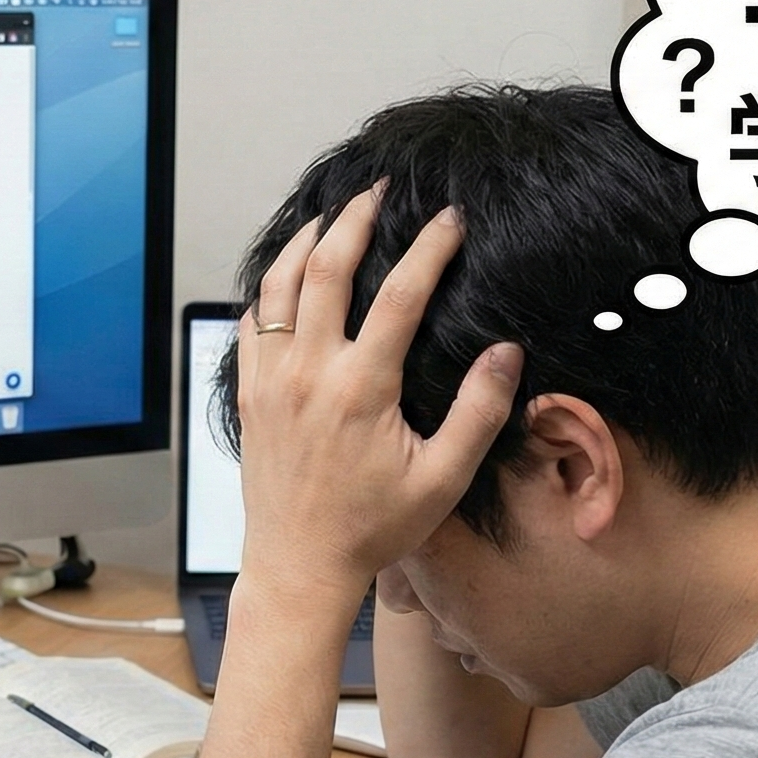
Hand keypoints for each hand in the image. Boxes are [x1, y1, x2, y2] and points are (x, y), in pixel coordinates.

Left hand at [234, 184, 520, 604]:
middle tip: (380, 192)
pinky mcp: (250, 394)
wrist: (300, 565)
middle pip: (326, 267)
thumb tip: (507, 352)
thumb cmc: (374, 528)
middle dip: (356, 220)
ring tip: (328, 216)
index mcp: (362, 388)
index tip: (452, 218)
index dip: (431, 247)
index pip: (401, 293)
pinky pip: (251, 323)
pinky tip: (286, 277)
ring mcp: (272, 380)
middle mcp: (309, 373)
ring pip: (277, 286)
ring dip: (303, 242)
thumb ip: (479, 412)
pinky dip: (268, 289)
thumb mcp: (443, 479)